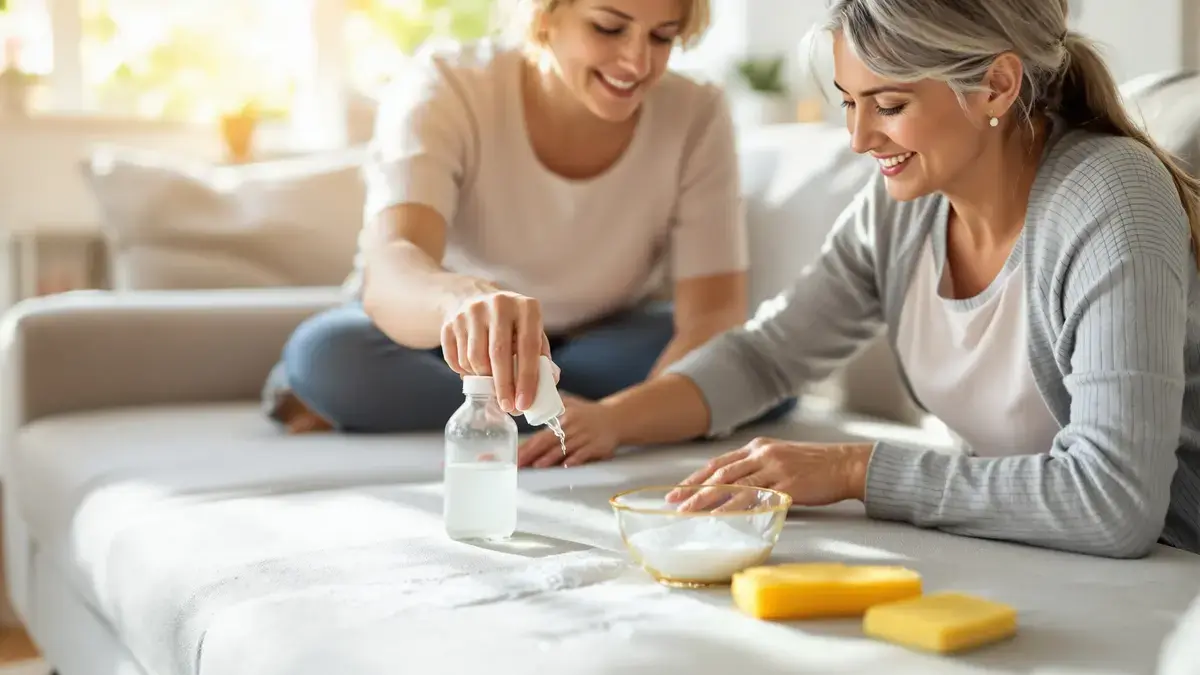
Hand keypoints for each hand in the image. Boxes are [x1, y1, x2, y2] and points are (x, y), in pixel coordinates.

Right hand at [441, 291, 553, 412]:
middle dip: (503, 386)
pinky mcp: (450, 322)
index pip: (528, 347)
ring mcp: (471, 311)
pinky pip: (455, 359)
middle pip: (498, 353)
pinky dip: (465, 372)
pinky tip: (473, 372)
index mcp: (526, 306)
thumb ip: (540, 356)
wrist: (473, 297)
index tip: (524, 404)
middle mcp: (498, 304)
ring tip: (491, 384)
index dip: (526, 379)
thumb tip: (547, 386)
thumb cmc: (510, 323)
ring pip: (475, 358)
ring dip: (483, 379)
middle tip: (508, 407)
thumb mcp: (531, 330)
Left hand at [518, 395, 620, 468]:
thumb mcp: (571, 405)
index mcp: (563, 418)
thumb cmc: (589, 414)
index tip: (516, 454)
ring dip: (550, 458)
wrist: (616, 418)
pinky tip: (566, 466)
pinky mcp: (596, 446)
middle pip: (548, 441)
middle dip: (532, 453)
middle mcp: (572, 427)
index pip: (540, 434)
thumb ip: (553, 408)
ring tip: (537, 465)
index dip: (527, 445)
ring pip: (564, 449)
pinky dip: (575, 460)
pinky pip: (583, 454)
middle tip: (519, 463)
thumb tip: (532, 407)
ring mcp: (584, 437)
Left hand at [665, 438, 873, 511]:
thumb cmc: (816, 467)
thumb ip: (759, 469)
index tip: (678, 489)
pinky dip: (731, 506)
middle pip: (718, 473)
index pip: (719, 463)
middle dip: (692, 489)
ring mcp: (772, 467)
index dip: (696, 477)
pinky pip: (752, 496)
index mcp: (758, 447)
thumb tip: (738, 488)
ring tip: (687, 512)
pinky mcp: (785, 483)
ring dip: (704, 499)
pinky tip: (717, 516)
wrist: (846, 464)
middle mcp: (761, 453)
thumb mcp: (782, 459)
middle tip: (672, 503)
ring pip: (730, 484)